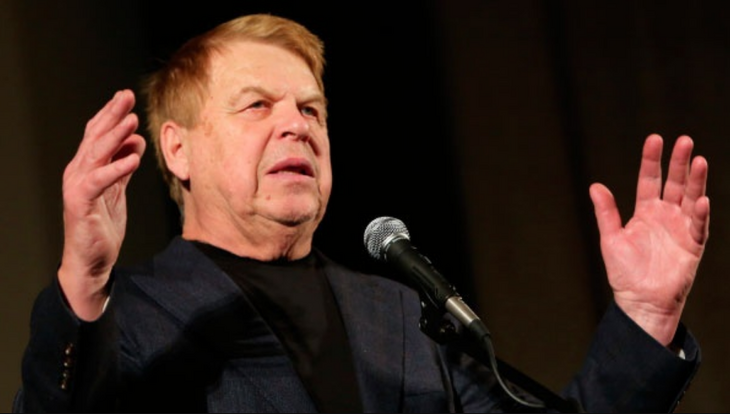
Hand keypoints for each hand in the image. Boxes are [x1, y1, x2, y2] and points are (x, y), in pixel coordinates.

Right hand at [58, 89, 145, 320]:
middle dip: (112, 115)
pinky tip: (132, 158)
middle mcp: (79, 172)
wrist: (91, 259)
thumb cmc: (102, 224)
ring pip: (96, 154)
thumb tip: (135, 142)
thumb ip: (123, 166)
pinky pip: (99, 181)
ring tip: (132, 121)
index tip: (127, 97)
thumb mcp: (117, 190)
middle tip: (127, 97)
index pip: (98, 134)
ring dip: (114, 136)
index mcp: (87, 167)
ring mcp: (78, 186)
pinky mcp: (81, 203)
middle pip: (95, 137)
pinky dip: (116, 168)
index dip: (111, 114)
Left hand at [589, 134, 709, 345]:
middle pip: (674, 183)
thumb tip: (595, 186)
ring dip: (695, 181)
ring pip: (691, 198)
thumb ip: (606, 212)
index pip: (649, 180)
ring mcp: (681, 229)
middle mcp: (665, 216)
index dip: (652, 160)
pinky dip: (701, 213)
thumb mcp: (611, 238)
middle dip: (679, 162)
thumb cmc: (624, 273)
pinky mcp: (693, 245)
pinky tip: (702, 199)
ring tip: (699, 160)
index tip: (655, 139)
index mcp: (645, 212)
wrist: (640, 302)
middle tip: (685, 140)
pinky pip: (699, 226)